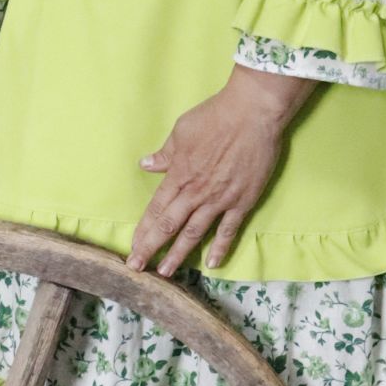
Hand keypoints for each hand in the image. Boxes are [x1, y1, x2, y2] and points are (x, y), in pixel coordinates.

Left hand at [128, 66, 314, 276]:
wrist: (253, 113)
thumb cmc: (216, 116)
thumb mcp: (182, 130)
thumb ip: (165, 153)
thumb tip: (146, 164)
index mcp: (179, 174)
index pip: (156, 209)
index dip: (143, 231)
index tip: (132, 248)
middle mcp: (196, 192)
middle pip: (169, 226)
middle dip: (151, 249)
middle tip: (137, 268)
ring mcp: (219, 199)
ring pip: (194, 233)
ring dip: (178, 254)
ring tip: (165, 272)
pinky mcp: (242, 201)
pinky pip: (228, 229)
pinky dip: (220, 247)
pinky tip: (211, 263)